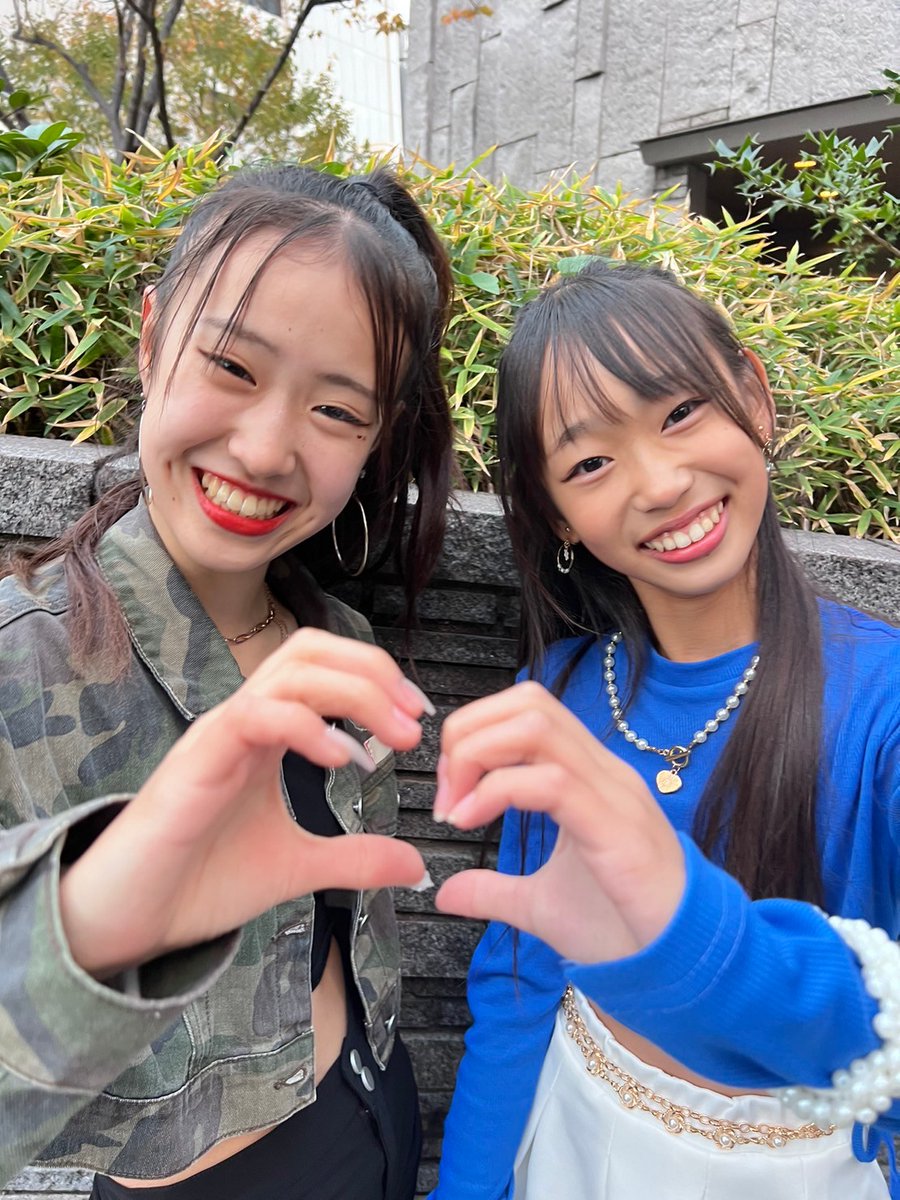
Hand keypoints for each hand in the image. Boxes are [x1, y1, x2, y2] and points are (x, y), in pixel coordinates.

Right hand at [60, 629, 428, 976]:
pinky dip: (307, 726)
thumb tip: (417, 865)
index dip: (378, 679)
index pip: (324, 666)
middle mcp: (245, 719)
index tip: (419, 719)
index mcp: (268, 732)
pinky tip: (342, 761)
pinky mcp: (198, 759)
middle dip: (373, 671)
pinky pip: (257, 714)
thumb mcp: (299, 867)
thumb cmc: (199, 882)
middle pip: (311, 649)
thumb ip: (355, 858)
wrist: (131, 919)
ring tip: (394, 739)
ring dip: (355, 693)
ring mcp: (220, 733)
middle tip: (415, 718)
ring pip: (290, 670)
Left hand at [432, 681, 685, 963]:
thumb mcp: (538, 905)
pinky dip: (497, 791)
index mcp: (587, 776)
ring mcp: (613, 794)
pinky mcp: (616, 828)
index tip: (449, 788)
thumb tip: (445, 890)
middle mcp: (602, 772)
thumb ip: (493, 889)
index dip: (475, 731)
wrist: (681, 967)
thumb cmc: (623, 929)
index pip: (527, 709)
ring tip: (456, 807)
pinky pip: (553, 781)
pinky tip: (472, 822)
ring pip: (537, 726)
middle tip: (447, 793)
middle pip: (528, 701)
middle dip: (470, 733)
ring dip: (478, 754)